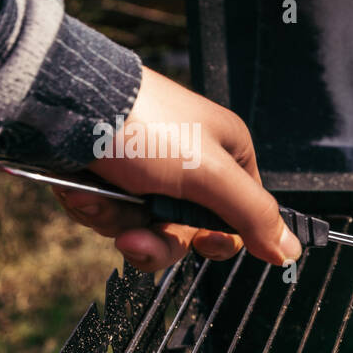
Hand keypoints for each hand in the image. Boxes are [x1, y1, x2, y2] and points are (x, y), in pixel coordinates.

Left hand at [51, 66, 302, 271]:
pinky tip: (82, 189)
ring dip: (120, 223)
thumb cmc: (143, 127)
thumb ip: (254, 215)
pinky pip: (112, 215)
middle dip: (159, 238)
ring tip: (98, 199)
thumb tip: (291, 250)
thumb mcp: (210, 174)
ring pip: (146, 228)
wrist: (61, 102)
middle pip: (188, 231)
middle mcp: (190, 162)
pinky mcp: (110, 176)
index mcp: (227, 154)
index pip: (240, 216)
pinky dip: (95, 208)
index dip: (219, 237)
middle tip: (136, 235)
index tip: (202, 242)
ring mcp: (147, 171)